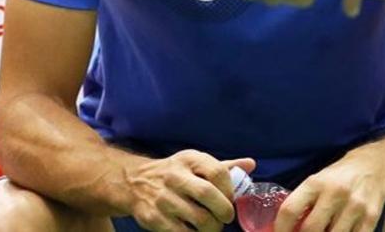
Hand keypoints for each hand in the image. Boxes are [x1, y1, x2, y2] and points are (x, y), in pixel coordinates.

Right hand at [126, 150, 253, 231]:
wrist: (133, 182)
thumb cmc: (174, 173)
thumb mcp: (195, 162)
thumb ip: (223, 166)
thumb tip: (251, 164)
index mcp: (189, 159)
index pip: (217, 172)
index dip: (230, 189)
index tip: (231, 199)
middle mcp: (175, 177)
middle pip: (208, 194)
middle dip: (224, 211)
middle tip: (226, 218)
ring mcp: (163, 199)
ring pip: (199, 219)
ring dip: (212, 228)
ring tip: (212, 227)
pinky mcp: (154, 219)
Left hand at [275, 151, 384, 231]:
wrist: (377, 166)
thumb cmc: (341, 176)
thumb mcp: (319, 180)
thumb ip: (305, 202)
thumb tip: (287, 228)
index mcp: (316, 182)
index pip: (290, 210)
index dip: (281, 229)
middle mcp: (335, 193)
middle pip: (311, 230)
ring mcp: (354, 206)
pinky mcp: (370, 217)